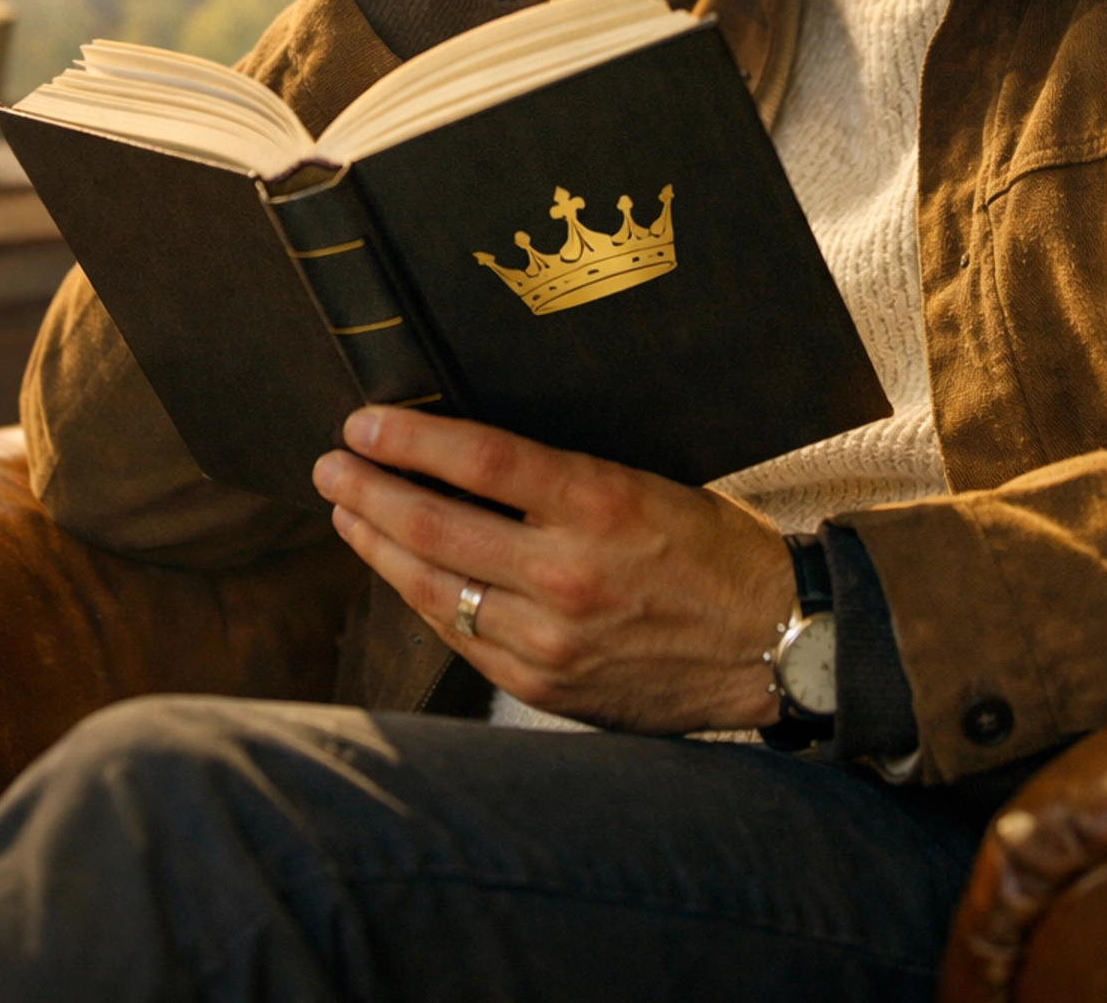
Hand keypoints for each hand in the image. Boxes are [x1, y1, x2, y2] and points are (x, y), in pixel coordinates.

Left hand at [311, 406, 794, 734]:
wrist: (775, 643)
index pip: (478, 460)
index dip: (409, 437)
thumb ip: (561, 477)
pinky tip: (400, 572)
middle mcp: (569, 574)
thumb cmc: (713, 547)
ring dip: (377, 546)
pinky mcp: (548, 685)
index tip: (362, 420)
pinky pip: (461, 636)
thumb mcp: (647, 480)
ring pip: (433, 588)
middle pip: (435, 525)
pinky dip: (422, 597)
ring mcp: (553, 639)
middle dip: (368, 490)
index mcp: (601, 503)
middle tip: (331, 464)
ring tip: (347, 512)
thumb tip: (467, 451)